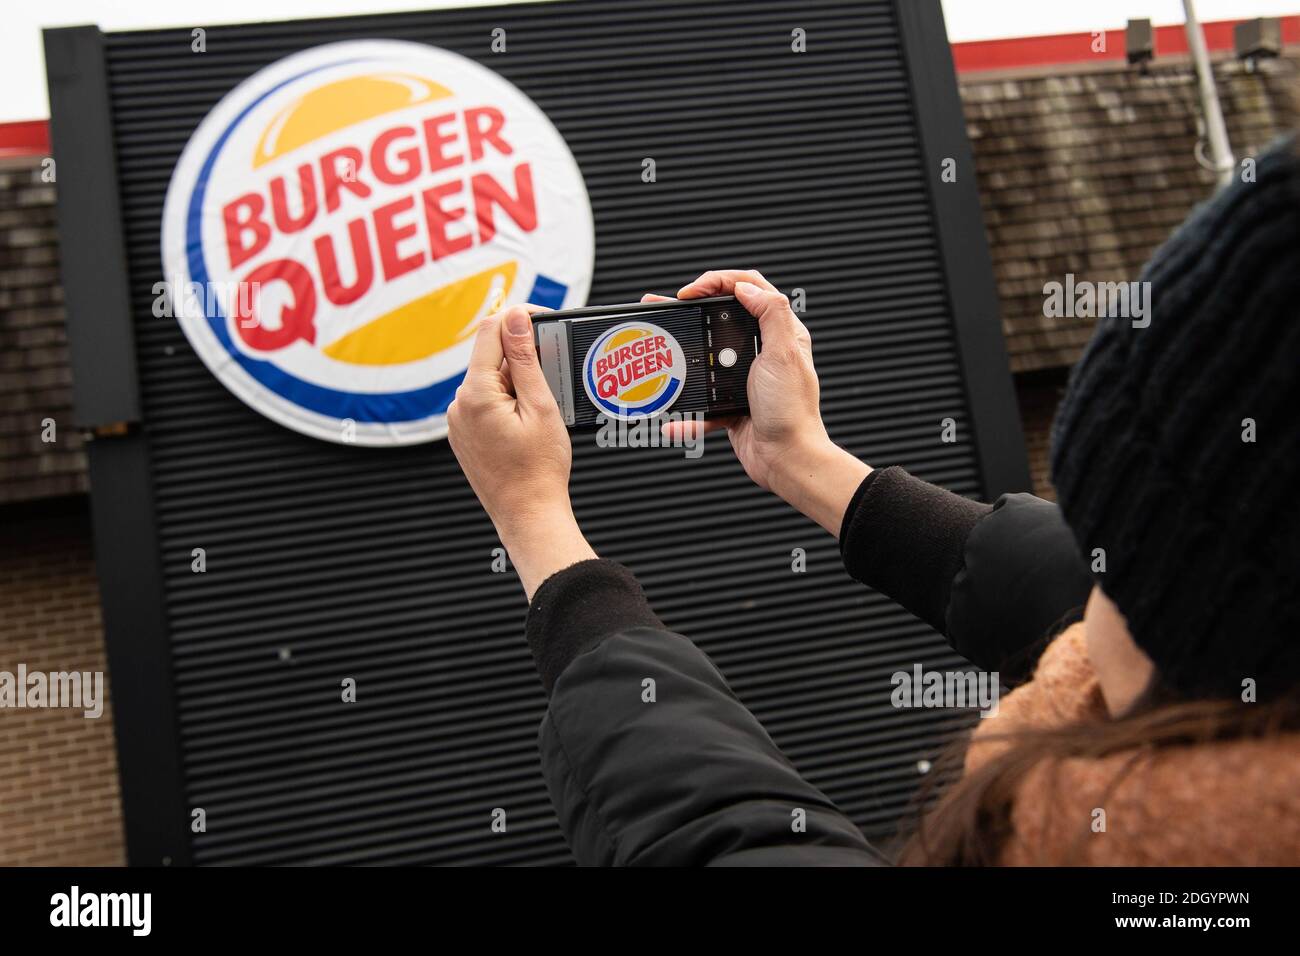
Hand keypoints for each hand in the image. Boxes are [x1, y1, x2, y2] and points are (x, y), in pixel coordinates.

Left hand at [447, 305, 595, 597]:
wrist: (528, 514)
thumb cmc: (539, 469)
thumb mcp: (540, 406)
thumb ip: (524, 359)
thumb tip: (515, 317)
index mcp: (476, 394)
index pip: (491, 331)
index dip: (518, 318)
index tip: (544, 319)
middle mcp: (459, 405)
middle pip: (490, 356)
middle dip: (522, 356)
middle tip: (555, 373)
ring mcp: (458, 421)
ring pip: (489, 380)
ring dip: (517, 382)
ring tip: (544, 409)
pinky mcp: (464, 435)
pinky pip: (484, 403)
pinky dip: (507, 401)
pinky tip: (528, 422)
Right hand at [645, 269, 870, 534]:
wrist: (788, 459)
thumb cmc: (791, 411)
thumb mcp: (783, 354)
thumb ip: (770, 314)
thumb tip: (747, 288)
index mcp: (781, 334)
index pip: (749, 289)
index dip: (717, 282)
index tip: (689, 292)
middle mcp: (764, 352)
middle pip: (723, 318)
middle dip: (692, 311)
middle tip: (666, 308)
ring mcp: (746, 379)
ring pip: (708, 358)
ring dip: (683, 356)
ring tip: (659, 350)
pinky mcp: (733, 405)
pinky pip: (703, 402)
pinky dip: (687, 410)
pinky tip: (672, 418)